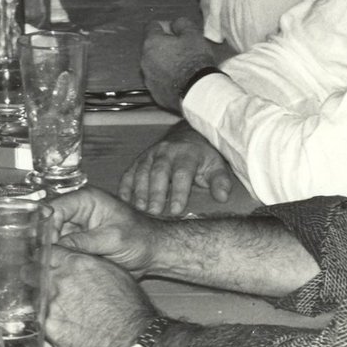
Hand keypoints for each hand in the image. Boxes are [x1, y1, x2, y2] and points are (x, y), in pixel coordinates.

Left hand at [44, 246, 156, 346]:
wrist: (133, 340)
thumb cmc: (130, 307)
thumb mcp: (114, 273)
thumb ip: (88, 263)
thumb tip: (76, 260)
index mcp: (76, 263)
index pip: (47, 253)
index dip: (45, 259)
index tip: (43, 264)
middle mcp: (60, 279)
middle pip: (34, 272)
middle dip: (36, 278)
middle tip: (41, 287)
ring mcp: (53, 303)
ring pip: (35, 297)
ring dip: (41, 301)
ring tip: (56, 310)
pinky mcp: (51, 327)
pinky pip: (40, 320)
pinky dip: (46, 322)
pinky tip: (59, 326)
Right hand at [47, 187, 158, 272]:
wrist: (155, 251)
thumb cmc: (141, 238)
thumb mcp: (111, 239)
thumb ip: (82, 242)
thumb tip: (54, 249)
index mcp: (86, 199)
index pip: (54, 208)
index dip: (46, 227)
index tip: (45, 247)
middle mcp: (78, 210)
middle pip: (50, 223)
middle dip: (46, 241)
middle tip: (43, 260)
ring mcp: (78, 226)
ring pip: (54, 237)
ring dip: (53, 251)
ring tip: (49, 265)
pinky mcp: (80, 240)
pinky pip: (64, 248)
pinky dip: (61, 257)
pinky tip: (59, 267)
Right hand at [117, 122, 234, 217]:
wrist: (187, 135)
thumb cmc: (203, 157)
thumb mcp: (216, 166)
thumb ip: (220, 181)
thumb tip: (222, 197)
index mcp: (187, 154)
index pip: (182, 173)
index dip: (179, 192)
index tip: (177, 210)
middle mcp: (167, 152)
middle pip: (159, 172)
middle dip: (155, 192)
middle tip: (154, 212)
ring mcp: (151, 155)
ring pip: (142, 171)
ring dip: (139, 190)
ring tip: (139, 208)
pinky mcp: (140, 159)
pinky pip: (130, 171)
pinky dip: (125, 185)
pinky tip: (124, 200)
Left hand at [139, 16, 215, 110]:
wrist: (197, 91)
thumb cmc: (195, 60)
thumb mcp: (193, 34)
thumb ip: (181, 24)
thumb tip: (175, 24)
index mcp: (152, 42)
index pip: (152, 26)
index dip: (165, 25)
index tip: (176, 30)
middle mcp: (144, 60)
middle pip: (152, 46)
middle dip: (164, 45)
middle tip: (182, 48)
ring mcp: (148, 78)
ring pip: (153, 64)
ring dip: (164, 62)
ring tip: (182, 65)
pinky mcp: (154, 92)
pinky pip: (158, 80)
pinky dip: (166, 78)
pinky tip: (180, 79)